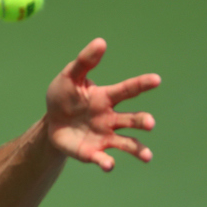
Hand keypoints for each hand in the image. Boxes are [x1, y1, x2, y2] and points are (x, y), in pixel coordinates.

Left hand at [45, 38, 160, 170]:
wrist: (51, 123)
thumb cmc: (63, 97)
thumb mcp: (69, 77)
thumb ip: (84, 62)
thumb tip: (101, 42)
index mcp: (107, 97)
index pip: (128, 90)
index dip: (142, 84)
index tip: (156, 79)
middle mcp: (111, 118)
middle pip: (133, 120)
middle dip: (143, 121)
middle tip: (149, 123)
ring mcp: (105, 137)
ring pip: (128, 143)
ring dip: (138, 149)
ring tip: (147, 156)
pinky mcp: (94, 153)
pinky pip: (104, 158)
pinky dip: (107, 162)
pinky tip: (108, 165)